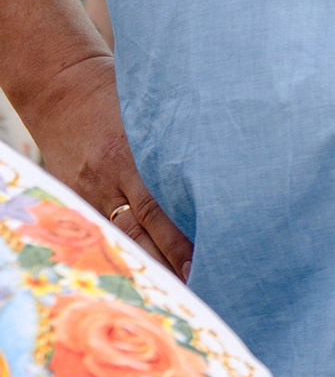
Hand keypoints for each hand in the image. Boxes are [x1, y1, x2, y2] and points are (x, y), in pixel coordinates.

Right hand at [18, 54, 191, 276]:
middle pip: (142, 233)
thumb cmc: (122, 96)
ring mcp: (88, 190)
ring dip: (150, 265)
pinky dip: (124, 249)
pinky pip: (101, 228)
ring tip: (178, 290)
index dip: (183, 242)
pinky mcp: (74, 195)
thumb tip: (229, 174)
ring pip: (122, 238)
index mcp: (132, 156)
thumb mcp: (157, 115)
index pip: (161, 211)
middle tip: (202, 288)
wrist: (61, 85)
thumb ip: (184, 146)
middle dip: (171, 264)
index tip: (210, 262)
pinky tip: (144, 270)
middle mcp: (109, 178)